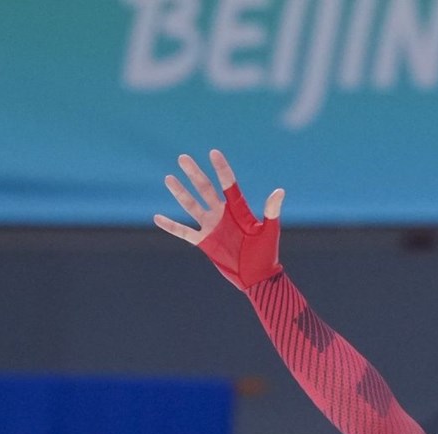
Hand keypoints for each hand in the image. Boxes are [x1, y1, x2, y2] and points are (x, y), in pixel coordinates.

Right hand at [154, 149, 285, 289]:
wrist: (258, 276)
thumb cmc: (267, 253)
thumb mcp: (269, 231)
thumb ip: (272, 211)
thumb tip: (280, 191)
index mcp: (238, 210)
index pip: (228, 184)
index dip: (221, 169)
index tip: (213, 153)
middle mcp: (222, 215)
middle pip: (205, 189)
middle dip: (194, 174)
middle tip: (183, 158)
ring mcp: (212, 227)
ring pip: (191, 206)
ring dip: (180, 193)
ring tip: (169, 178)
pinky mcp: (204, 242)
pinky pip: (184, 232)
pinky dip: (171, 225)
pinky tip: (157, 217)